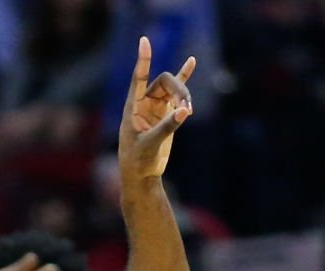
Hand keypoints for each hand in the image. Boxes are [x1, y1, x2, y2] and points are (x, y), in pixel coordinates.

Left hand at [119, 36, 194, 182]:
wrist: (141, 176)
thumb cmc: (139, 162)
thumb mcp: (151, 145)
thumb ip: (167, 126)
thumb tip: (185, 109)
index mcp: (133, 107)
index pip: (138, 78)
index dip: (143, 60)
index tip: (145, 41)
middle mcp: (144, 103)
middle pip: (165, 82)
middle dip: (179, 90)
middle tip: (187, 107)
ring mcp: (155, 107)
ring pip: (173, 89)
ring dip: (185, 94)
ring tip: (190, 110)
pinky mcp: (166, 113)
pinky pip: (176, 93)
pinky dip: (184, 78)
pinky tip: (191, 61)